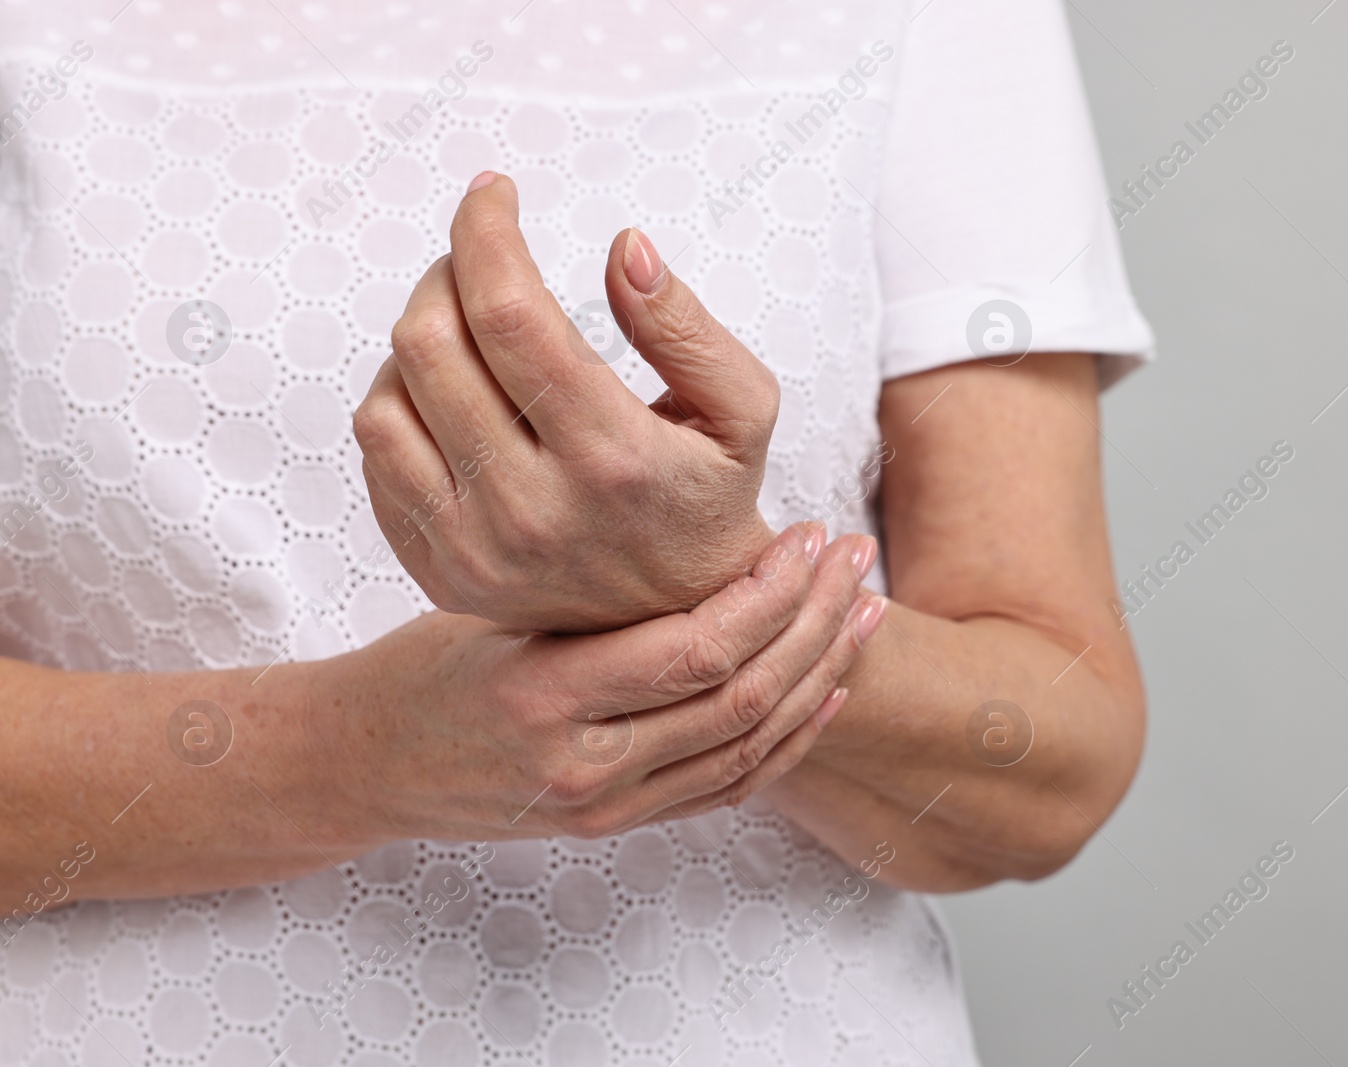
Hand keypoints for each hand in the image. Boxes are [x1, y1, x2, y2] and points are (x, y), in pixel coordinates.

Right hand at [322, 523, 886, 842]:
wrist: (366, 764)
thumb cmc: (424, 667)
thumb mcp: (496, 614)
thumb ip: (596, 603)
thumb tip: (706, 543)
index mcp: (544, 695)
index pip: (697, 651)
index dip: (770, 594)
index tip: (806, 537)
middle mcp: (583, 766)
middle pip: (741, 700)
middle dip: (816, 625)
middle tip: (856, 561)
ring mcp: (605, 807)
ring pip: (750, 747)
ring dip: (819, 676)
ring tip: (861, 612)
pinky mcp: (617, 824)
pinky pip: (727, 788)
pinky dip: (788, 741)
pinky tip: (826, 691)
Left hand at [353, 171, 781, 633]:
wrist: (677, 624)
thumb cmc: (710, 497)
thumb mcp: (743, 411)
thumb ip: (686, 326)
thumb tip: (621, 245)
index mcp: (611, 457)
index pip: (509, 312)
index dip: (486, 230)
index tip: (493, 192)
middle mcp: (531, 511)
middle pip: (429, 345)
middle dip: (446, 272)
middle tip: (482, 259)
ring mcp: (474, 550)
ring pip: (384, 402)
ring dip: (416, 340)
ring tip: (467, 331)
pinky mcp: (438, 573)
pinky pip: (376, 460)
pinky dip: (399, 403)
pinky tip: (449, 397)